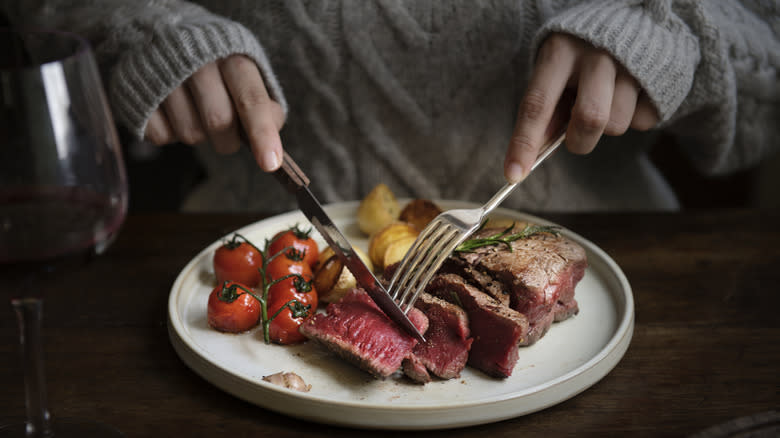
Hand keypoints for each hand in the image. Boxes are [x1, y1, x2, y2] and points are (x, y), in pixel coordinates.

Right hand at [144, 55, 284, 171]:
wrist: (159, 34)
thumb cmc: (214, 64)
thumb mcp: (246, 71)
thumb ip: (263, 102)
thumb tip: (272, 130)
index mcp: (231, 56)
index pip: (250, 99)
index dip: (262, 133)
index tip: (270, 163)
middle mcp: (196, 61)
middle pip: (219, 122)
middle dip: (228, 140)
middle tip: (226, 134)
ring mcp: (163, 76)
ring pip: (191, 134)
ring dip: (200, 136)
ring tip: (195, 111)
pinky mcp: (138, 94)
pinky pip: (162, 137)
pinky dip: (172, 134)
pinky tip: (172, 111)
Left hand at [504, 33, 659, 181]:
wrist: (630, 22)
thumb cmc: (579, 58)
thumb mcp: (554, 71)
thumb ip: (546, 107)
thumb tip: (537, 150)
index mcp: (560, 51)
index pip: (537, 104)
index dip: (524, 143)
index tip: (513, 175)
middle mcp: (597, 54)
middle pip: (589, 119)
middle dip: (579, 141)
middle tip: (575, 137)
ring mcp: (632, 64)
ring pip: (616, 125)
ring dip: (606, 126)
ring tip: (605, 100)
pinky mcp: (659, 76)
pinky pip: (642, 121)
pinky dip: (632, 117)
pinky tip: (627, 95)